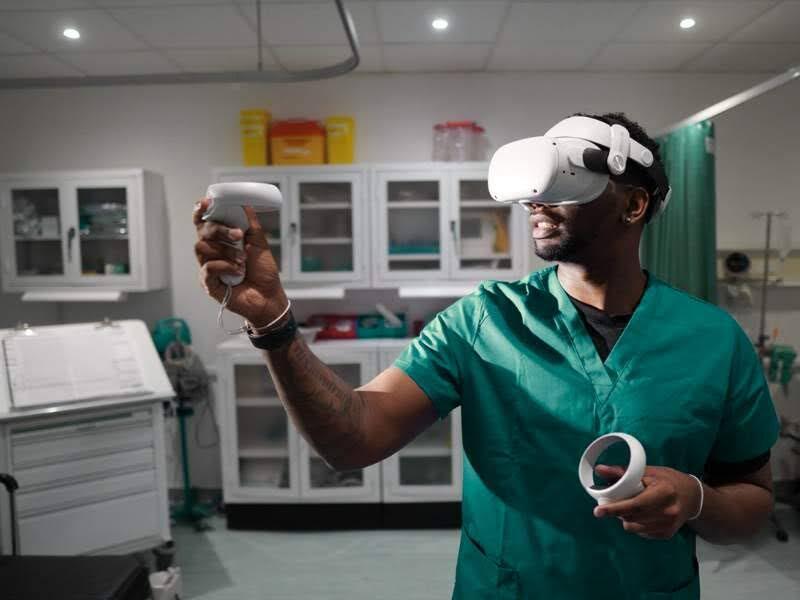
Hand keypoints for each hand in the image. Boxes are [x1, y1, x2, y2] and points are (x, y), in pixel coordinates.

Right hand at [193, 198, 287, 325]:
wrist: (269, 296)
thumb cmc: (263, 272)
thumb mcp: (259, 243)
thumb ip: (250, 224)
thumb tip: (245, 204)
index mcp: (221, 240)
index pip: (204, 222)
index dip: (201, 211)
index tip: (206, 202)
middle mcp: (212, 252)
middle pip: (202, 231)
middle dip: (220, 230)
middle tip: (239, 236)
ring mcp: (208, 267)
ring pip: (202, 248)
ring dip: (226, 251)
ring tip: (243, 260)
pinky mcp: (208, 283)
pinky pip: (207, 268)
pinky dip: (224, 266)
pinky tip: (237, 270)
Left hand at [593, 464, 701, 539]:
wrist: (692, 497)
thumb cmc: (666, 480)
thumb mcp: (647, 472)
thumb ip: (622, 472)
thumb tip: (599, 470)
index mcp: (664, 492)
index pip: (635, 504)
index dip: (615, 508)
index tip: (598, 511)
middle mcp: (668, 511)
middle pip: (632, 517)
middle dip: (616, 512)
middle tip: (609, 504)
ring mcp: (668, 525)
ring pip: (633, 527)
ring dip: (625, 518)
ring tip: (629, 506)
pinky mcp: (666, 534)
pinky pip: (641, 532)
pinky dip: (635, 524)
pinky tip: (641, 514)